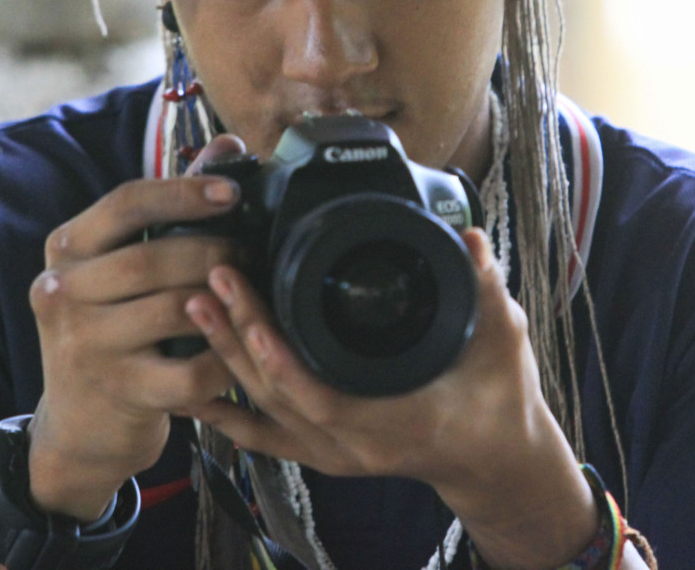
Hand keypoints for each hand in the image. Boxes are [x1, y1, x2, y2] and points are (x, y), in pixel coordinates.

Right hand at [23, 135, 248, 520]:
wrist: (79, 425)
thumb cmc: (111, 330)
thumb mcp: (118, 267)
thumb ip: (171, 208)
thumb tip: (227, 147)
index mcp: (65, 249)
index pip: (125, 203)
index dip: (183, 193)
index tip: (231, 192)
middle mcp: (62, 293)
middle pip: (152, 259)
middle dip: (214, 252)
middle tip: (253, 255)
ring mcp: (85, 346)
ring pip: (175, 312)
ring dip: (224, 303)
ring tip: (250, 298)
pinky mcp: (117, 393)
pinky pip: (188, 371)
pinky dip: (221, 361)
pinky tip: (234, 354)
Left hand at [182, 227, 599, 569]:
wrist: (493, 454)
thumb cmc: (499, 399)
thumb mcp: (504, 341)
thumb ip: (486, 290)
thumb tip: (473, 239)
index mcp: (393, 425)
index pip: (323, 400)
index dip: (282, 361)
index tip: (252, 312)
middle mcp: (352, 448)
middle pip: (278, 399)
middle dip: (239, 338)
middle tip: (215, 278)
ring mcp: (332, 453)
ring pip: (262, 412)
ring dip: (225, 358)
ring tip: (196, 302)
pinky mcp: (320, 448)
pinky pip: (262, 433)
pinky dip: (224, 410)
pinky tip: (190, 386)